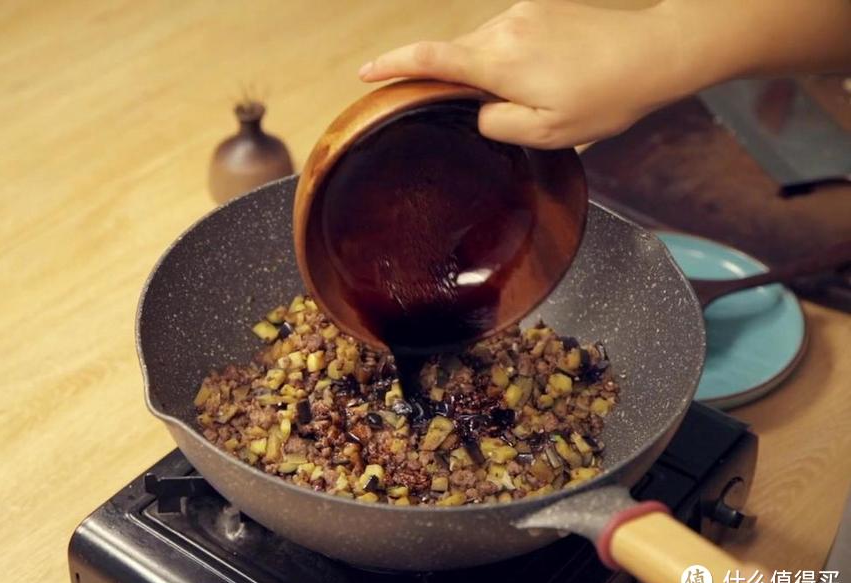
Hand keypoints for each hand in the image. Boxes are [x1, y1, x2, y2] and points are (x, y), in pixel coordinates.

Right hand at [358, 1, 706, 148]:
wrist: (654, 53)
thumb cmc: (605, 98)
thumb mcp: (548, 133)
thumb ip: (498, 125)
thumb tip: (477, 113)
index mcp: (500, 64)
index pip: (429, 60)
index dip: (392, 66)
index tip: (364, 74)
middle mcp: (503, 29)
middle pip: (455, 54)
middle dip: (457, 81)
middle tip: (484, 109)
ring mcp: (522, 12)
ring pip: (483, 45)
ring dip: (491, 70)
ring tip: (538, 94)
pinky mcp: (539, 5)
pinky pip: (506, 33)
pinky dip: (511, 56)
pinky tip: (546, 73)